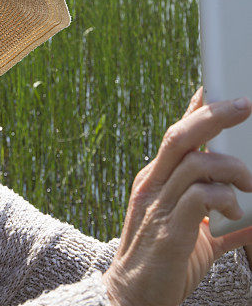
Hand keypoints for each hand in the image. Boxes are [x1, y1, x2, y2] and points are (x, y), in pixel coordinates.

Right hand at [102, 86, 251, 305]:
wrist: (133, 300)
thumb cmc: (165, 266)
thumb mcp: (194, 232)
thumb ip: (221, 218)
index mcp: (156, 179)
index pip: (176, 133)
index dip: (196, 108)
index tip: (214, 88)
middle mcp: (153, 184)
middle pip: (180, 134)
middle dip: (214, 114)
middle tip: (245, 105)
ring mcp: (157, 204)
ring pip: (194, 161)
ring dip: (230, 166)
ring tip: (249, 183)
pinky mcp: (168, 230)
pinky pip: (199, 197)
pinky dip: (224, 197)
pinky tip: (235, 211)